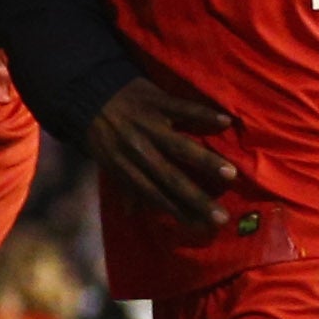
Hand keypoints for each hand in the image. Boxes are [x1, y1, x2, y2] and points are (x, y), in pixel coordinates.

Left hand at [86, 73, 238, 228]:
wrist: (88, 92)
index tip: (201, 226)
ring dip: (204, 160)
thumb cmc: (101, 130)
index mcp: (125, 166)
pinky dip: (202, 113)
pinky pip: (182, 107)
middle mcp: (138, 149)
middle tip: (221, 217)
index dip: (176, 210)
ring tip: (230, 174)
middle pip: (170, 177)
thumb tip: (132, 213)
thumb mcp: (105, 160)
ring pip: (179, 146)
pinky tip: (225, 121)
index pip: (153, 194)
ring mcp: (148, 125)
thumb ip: (124, 185)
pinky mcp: (155, 101)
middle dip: (196, 198)